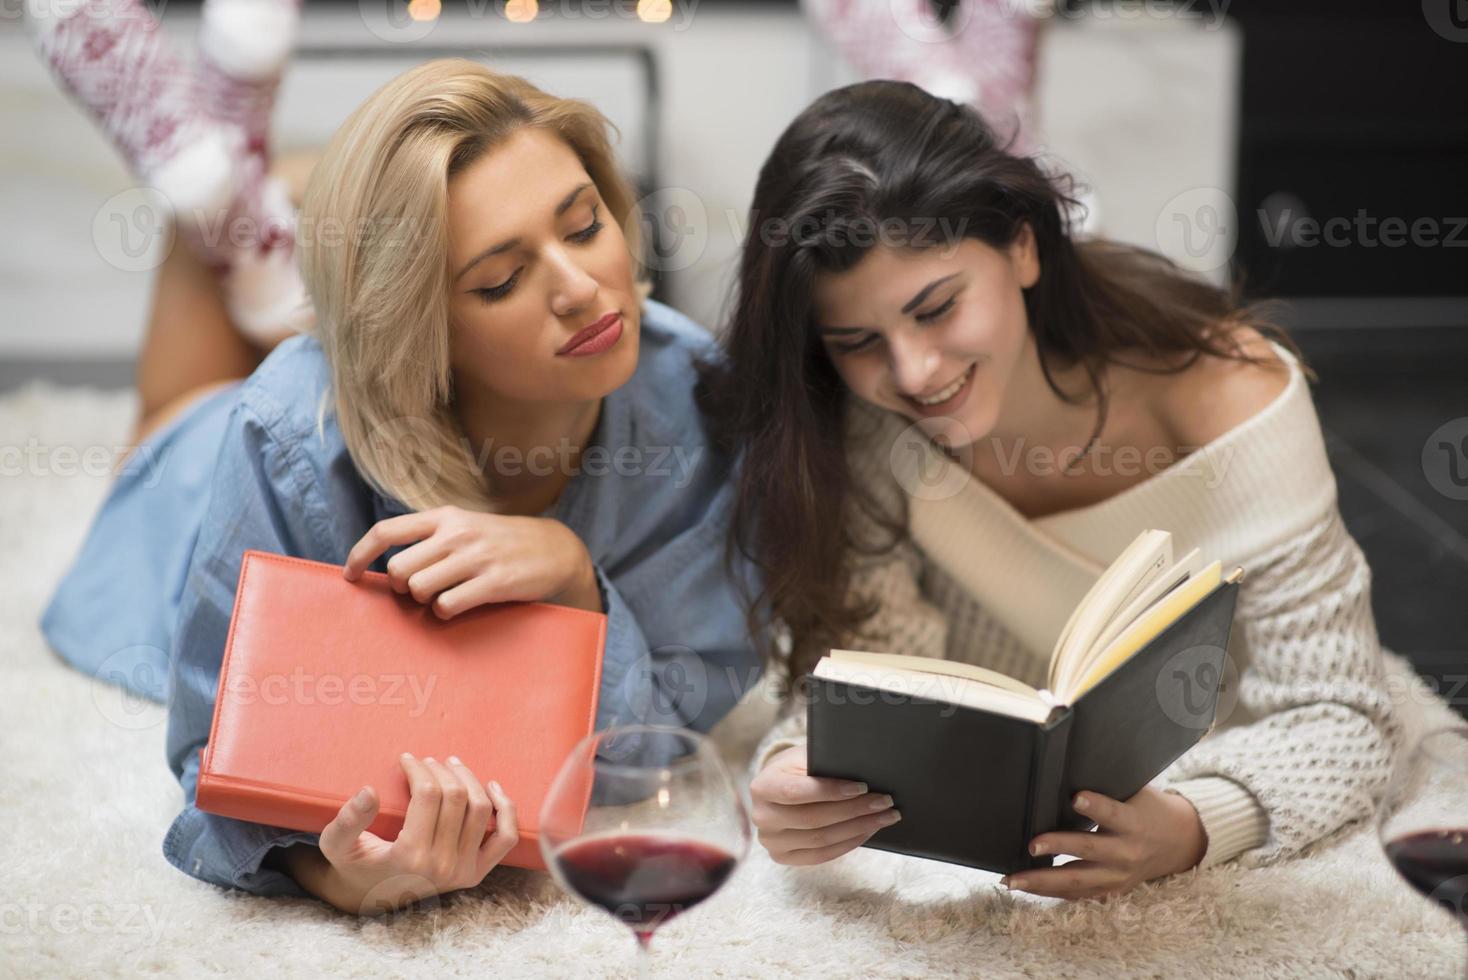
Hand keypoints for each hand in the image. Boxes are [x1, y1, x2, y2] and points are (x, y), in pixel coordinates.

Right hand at [299, 753, 519, 914]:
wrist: (372, 896)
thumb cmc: (354, 863)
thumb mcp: (337, 844)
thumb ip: (348, 820)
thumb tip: (369, 791)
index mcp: (409, 856)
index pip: (428, 795)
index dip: (419, 768)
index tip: (407, 758)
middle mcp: (442, 866)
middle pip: (457, 797)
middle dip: (442, 769)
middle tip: (427, 761)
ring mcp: (464, 871)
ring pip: (482, 809)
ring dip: (469, 779)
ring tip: (451, 766)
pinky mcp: (477, 872)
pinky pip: (507, 837)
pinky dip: (506, 808)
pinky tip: (491, 787)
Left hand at [343, 506, 600, 615]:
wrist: (556, 550)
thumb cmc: (503, 542)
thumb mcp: (466, 526)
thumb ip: (432, 538)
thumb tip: (392, 567)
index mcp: (445, 516)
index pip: (387, 531)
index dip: (360, 554)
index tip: (351, 575)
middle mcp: (457, 533)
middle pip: (400, 569)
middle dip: (404, 587)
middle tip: (421, 591)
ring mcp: (476, 557)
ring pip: (420, 589)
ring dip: (426, 601)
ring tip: (446, 596)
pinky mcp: (493, 581)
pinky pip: (447, 606)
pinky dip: (446, 612)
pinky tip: (460, 606)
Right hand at [749, 744, 901, 864]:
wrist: (779, 788)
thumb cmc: (797, 767)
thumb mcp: (804, 756)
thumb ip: (824, 762)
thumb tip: (864, 767)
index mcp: (762, 786)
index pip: (796, 792)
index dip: (831, 791)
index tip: (862, 786)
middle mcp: (762, 817)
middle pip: (813, 819)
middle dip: (854, 810)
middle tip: (885, 801)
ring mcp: (771, 841)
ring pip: (821, 840)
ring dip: (858, 828)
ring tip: (885, 816)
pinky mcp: (783, 856)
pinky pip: (821, 855)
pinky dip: (849, 843)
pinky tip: (868, 831)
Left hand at [1000, 786, 1206, 899]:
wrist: (1178, 843)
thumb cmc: (1146, 808)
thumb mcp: (1135, 792)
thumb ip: (1106, 786)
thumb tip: (1064, 766)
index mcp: (1134, 822)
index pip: (1113, 813)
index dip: (1095, 806)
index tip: (1075, 797)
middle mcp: (1127, 852)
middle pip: (1089, 850)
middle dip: (1058, 847)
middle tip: (1031, 845)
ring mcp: (1118, 875)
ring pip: (1078, 881)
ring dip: (1042, 881)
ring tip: (1012, 879)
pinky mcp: (1111, 889)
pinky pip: (1077, 894)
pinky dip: (1049, 891)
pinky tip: (1024, 887)